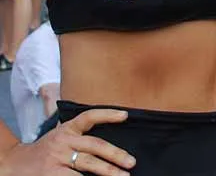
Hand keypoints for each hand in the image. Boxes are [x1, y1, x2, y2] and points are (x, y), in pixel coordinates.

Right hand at [0, 108, 135, 175]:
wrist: (14, 163)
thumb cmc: (45, 151)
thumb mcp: (61, 137)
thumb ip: (80, 136)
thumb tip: (109, 146)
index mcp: (67, 129)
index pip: (89, 117)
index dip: (107, 114)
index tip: (125, 115)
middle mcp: (63, 141)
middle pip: (95, 145)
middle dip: (116, 154)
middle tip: (131, 163)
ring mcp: (57, 158)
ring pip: (88, 163)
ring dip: (108, 171)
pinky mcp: (52, 174)